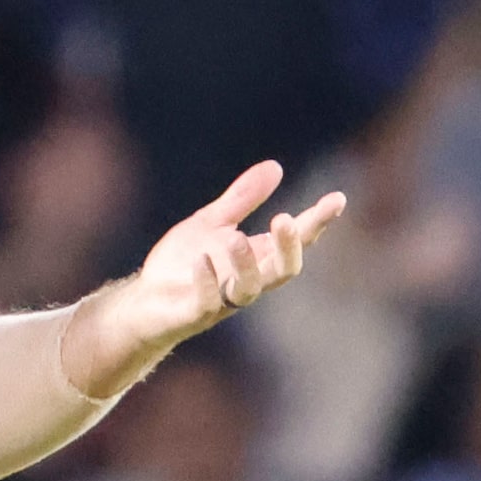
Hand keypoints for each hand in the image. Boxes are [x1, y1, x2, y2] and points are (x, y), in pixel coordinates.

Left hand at [100, 160, 346, 354]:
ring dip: (247, 265)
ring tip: (237, 238)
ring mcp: (222, 299)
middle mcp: (247, 280)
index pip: (296, 241)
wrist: (143, 301)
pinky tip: (202, 260)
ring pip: (249, 289)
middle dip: (290, 248)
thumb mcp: (213, 222)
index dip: (318, 221)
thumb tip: (276, 167)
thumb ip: (243, 198)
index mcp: (257, 257)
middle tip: (287, 220)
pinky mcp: (194, 313)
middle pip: (283, 270)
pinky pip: (206, 302)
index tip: (337, 199)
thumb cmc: (182, 265)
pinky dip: (206, 282)